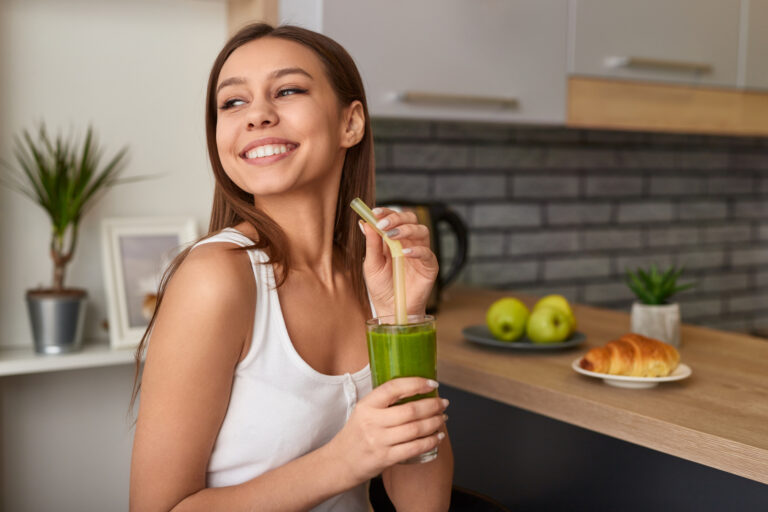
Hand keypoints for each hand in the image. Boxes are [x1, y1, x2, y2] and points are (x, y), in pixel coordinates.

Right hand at [328, 378, 447, 483]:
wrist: (339, 463)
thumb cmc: (356, 435)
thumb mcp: (363, 412)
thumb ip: (383, 402)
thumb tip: (415, 388)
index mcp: (366, 405)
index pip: (393, 388)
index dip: (416, 383)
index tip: (432, 383)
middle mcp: (371, 422)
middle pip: (410, 410)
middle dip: (432, 405)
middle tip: (443, 403)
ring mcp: (378, 441)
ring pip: (415, 429)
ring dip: (434, 423)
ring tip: (442, 418)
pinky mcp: (385, 458)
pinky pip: (414, 448)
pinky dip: (430, 441)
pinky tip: (438, 437)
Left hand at [361, 207, 438, 316]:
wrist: (391, 310)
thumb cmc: (381, 288)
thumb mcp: (371, 265)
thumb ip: (371, 244)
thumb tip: (364, 222)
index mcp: (394, 240)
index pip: (394, 218)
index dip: (386, 212)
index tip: (374, 212)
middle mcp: (409, 243)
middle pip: (410, 219)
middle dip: (396, 218)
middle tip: (383, 224)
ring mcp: (421, 254)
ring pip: (422, 231)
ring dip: (406, 230)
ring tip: (392, 236)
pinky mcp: (430, 266)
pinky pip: (428, 253)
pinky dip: (417, 250)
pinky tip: (405, 253)